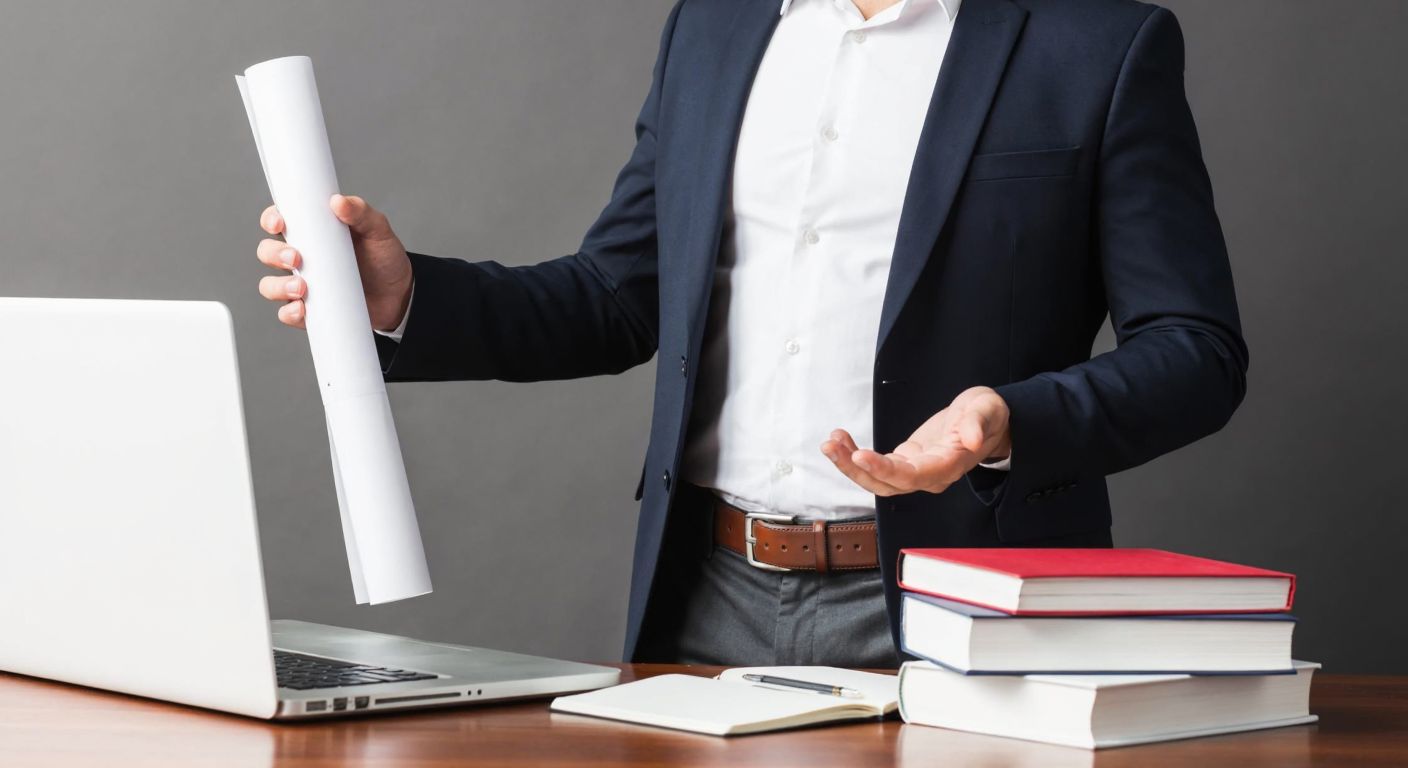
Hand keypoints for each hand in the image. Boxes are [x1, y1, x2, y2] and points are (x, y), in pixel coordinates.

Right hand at [256, 194, 412, 329]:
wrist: (399, 296)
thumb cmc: (384, 259)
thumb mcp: (378, 231)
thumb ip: (361, 213)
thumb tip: (339, 201)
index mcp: (311, 233)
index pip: (279, 221)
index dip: (271, 219)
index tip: (279, 223)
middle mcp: (300, 258)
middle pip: (267, 252)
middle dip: (274, 254)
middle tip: (297, 259)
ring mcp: (302, 285)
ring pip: (270, 284)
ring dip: (277, 286)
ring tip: (301, 288)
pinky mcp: (309, 310)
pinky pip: (286, 313)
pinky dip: (289, 313)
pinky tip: (302, 310)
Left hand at [821, 386, 1011, 495]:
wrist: (986, 420)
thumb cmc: (987, 415)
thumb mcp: (988, 409)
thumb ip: (979, 422)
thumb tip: (972, 439)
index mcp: (950, 464)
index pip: (914, 476)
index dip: (886, 470)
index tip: (861, 455)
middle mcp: (930, 475)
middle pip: (889, 484)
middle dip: (856, 469)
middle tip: (831, 446)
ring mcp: (916, 471)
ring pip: (878, 480)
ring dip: (850, 465)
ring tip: (830, 443)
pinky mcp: (905, 462)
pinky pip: (876, 467)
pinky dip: (855, 455)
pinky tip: (840, 440)